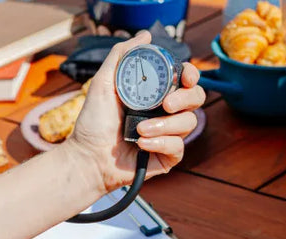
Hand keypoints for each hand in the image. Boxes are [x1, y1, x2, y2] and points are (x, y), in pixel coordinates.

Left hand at [65, 31, 206, 192]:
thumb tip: (145, 35)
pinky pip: (178, 147)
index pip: (185, 80)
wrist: (88, 156)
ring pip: (189, 123)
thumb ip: (121, 56)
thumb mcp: (104, 82)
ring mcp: (168, 134)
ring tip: (139, 129)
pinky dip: (161, 143)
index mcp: (156, 93)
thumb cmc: (94, 121)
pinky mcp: (167, 157)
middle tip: (166, 105)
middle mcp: (166, 112)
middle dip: (186, 99)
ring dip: (164, 125)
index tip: (185, 76)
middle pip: (196, 98)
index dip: (191, 75)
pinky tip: (142, 144)